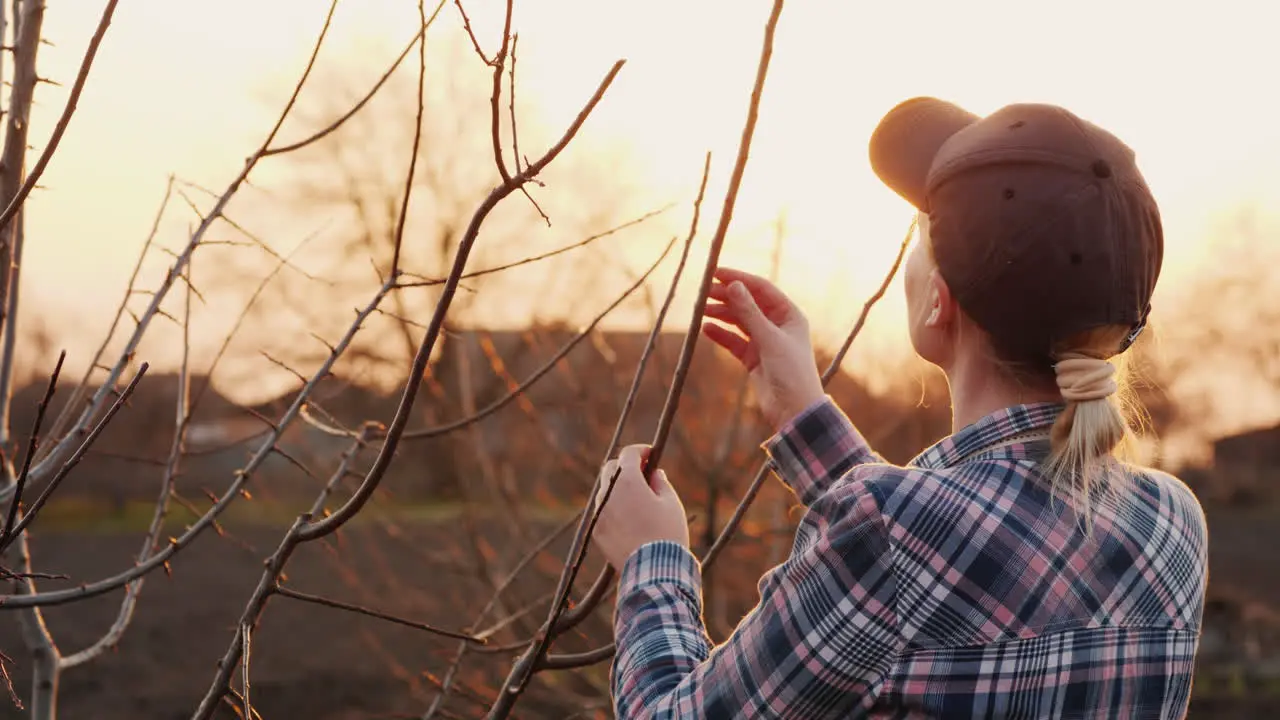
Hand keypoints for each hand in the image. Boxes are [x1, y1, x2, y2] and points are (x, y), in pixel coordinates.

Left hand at [590, 444, 689, 569]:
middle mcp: (607, 493)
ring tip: (637, 496)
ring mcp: (599, 513)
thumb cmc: (667, 533)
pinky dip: (613, 507)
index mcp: (627, 481)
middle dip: (625, 466)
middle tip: (643, 472)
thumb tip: (654, 473)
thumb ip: (660, 482)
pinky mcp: (597, 531)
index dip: (642, 451)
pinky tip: (629, 516)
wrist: (653, 570)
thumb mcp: (671, 503)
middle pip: (611, 469)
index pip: (628, 454)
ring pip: (605, 490)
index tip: (652, 455)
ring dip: (618, 487)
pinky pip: (603, 511)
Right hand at [701, 267, 824, 430]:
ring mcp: (765, 341)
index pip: (761, 288)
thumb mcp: (768, 339)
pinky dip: (721, 334)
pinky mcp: (754, 358)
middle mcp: (777, 325)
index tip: (716, 273)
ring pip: (739, 321)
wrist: (794, 410)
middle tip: (703, 292)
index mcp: (789, 315)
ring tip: (701, 310)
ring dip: (721, 314)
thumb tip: (732, 285)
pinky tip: (706, 328)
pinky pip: (734, 341)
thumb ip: (749, 312)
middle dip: (727, 296)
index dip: (739, 278)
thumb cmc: (791, 372)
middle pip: (748, 303)